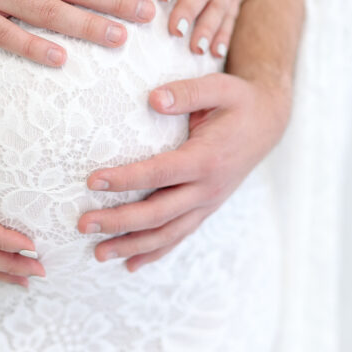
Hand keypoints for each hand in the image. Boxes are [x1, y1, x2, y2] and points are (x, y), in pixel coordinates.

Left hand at [77, 71, 291, 270]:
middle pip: (158, 213)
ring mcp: (208, 203)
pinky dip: (155, 252)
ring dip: (132, 246)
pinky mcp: (206, 209)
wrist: (268, 123)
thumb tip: (153, 99)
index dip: (126, 178)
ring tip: (98, 253)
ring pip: (167, 233)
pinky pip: (179, 236)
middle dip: (118, 221)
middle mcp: (208, 188)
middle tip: (83, 224)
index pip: (160, 172)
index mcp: (207, 158)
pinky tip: (130, 264)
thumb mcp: (219, 87)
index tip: (92, 180)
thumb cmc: (239, 102)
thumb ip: (187, 92)